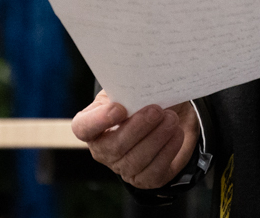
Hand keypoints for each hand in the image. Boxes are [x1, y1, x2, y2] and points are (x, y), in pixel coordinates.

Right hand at [71, 90, 199, 188]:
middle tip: (157, 110)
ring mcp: (123, 167)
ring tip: (172, 119)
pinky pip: (154, 170)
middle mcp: (103, 150)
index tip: (120, 108)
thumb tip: (139, 80)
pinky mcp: (145, 179)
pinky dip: (168, 150)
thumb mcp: (131, 89)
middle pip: (114, 146)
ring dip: (157, 138)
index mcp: (93, 125)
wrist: (169, 115)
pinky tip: (176, 133)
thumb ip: (129, 87)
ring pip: (136, 160)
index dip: (99, 120)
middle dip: (138, 127)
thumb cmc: (143, 100)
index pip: (83, 128)